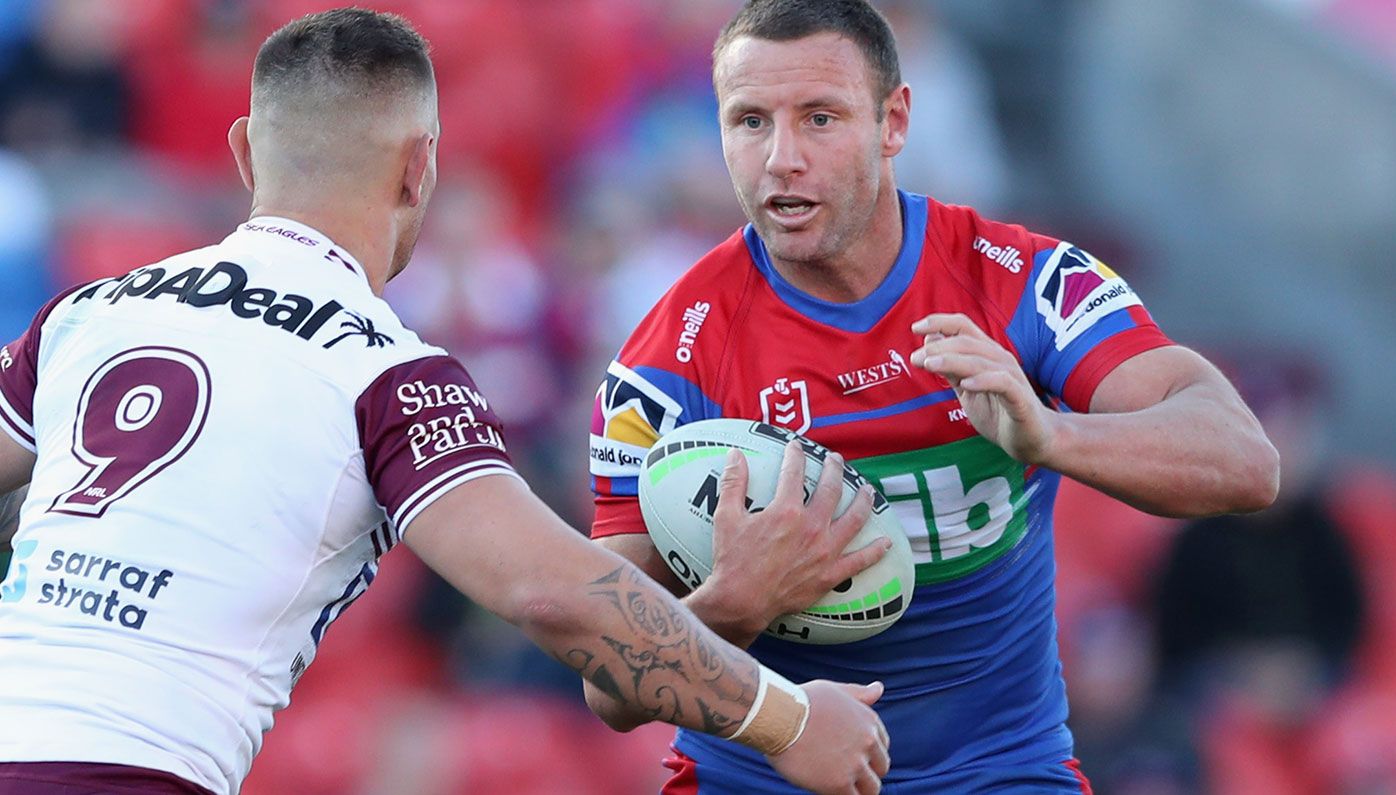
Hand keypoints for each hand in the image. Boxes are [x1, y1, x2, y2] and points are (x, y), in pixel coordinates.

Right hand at [699, 441, 884, 640]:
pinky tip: (886, 543)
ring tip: (868, 490)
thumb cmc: (732, 560)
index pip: (795, 472)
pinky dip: (875, 552)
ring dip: (863, 502)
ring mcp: (825, 551)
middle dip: (835, 470)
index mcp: (786, 511)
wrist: (742, 601)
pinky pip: (860, 561)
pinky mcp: (830, 575)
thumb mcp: (726, 517)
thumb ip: (733, 482)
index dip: (796, 455)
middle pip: (831, 490)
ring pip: (854, 519)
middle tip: (836, 459)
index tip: (796, 446)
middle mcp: (812, 527)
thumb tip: (735, 454)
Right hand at [768, 680, 889, 794]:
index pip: (882, 745)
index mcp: (868, 720)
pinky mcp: (839, 783)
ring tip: (841, 785)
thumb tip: (878, 688)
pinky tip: (829, 790)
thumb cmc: (800, 701)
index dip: (868, 752)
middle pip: (881, 767)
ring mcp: (855, 764)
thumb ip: (858, 693)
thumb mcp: (834, 691)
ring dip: (860, 788)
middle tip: (846, 772)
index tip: (853, 754)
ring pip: (872, 788)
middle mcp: (867, 742)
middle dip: (868, 771)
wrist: (778, 716)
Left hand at [910, 313, 1056, 463]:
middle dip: (939, 347)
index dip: (940, 322)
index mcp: (986, 354)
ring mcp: (1012, 377)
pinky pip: (1002, 383)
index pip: (963, 327)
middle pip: (967, 342)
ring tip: (930, 364)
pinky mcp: (1020, 398)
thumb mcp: (965, 389)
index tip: (915, 327)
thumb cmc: (999, 412)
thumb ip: (949, 368)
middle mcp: (1000, 360)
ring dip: (953, 360)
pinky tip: (965, 384)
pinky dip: (983, 380)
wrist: (1031, 440)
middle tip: (916, 358)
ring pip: (981, 360)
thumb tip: (928, 342)